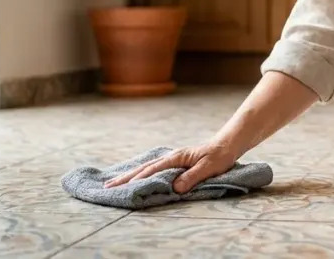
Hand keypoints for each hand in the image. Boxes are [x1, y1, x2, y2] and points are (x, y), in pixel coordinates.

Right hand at [104, 142, 237, 193]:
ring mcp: (171, 159)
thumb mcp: (208, 168)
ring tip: (114, 182)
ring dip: (130, 175)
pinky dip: (141, 173)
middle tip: (107, 186)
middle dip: (125, 177)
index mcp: (176, 158)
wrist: (226, 145)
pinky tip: (135, 177)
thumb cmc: (219, 156)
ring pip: (146, 167)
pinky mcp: (174, 163)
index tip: (122, 187)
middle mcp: (170, 157)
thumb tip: (174, 188)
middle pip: (143, 168)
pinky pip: (153, 168)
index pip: (152, 170)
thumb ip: (192, 177)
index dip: (137, 179)